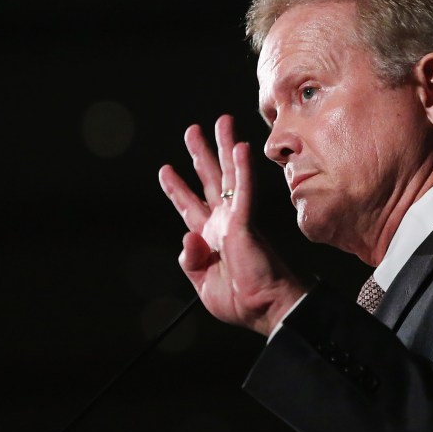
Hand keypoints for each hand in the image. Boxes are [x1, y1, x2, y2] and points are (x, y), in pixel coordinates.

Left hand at [158, 115, 305, 335]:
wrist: (266, 310)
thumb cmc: (241, 301)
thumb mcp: (202, 284)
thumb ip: (190, 260)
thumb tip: (188, 238)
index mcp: (211, 238)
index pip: (190, 206)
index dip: (177, 188)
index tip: (165, 170)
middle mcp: (224, 223)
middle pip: (210, 180)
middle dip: (201, 154)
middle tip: (193, 130)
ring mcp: (236, 219)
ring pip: (230, 176)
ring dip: (224, 148)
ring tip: (221, 122)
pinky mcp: (247, 223)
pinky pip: (244, 191)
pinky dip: (242, 170)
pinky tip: (240, 147)